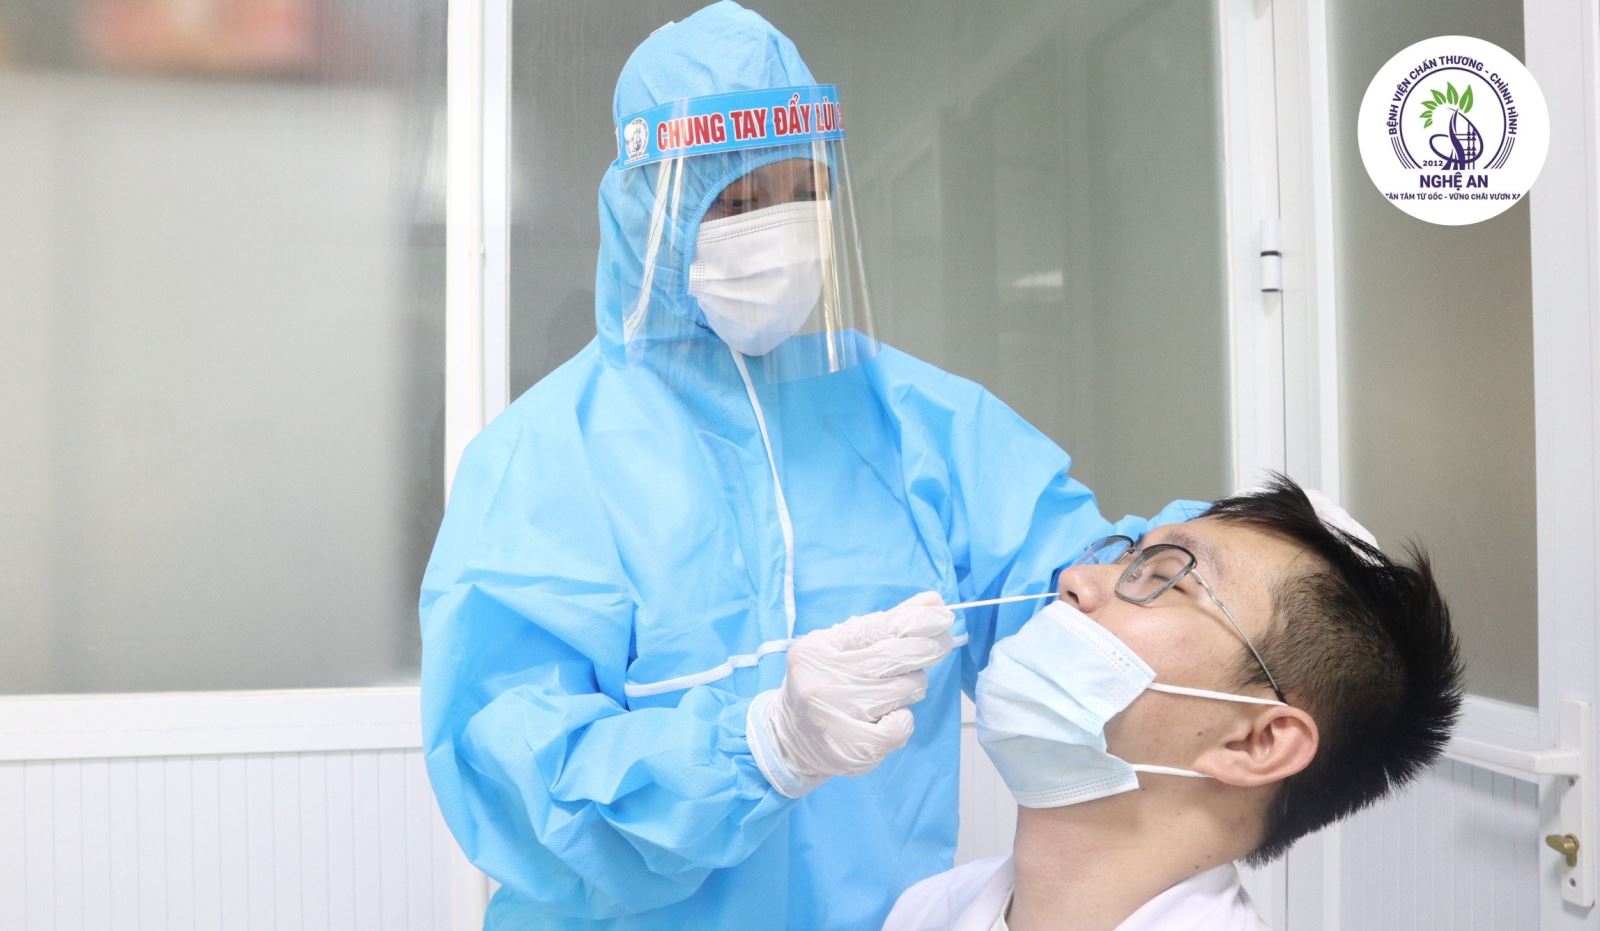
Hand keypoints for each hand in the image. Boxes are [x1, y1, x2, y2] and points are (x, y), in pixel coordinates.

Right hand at [748, 592, 954, 796]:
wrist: (792, 740)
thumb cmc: (826, 683)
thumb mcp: (841, 648)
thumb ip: (886, 624)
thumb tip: (933, 601)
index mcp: (816, 651)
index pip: (875, 628)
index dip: (914, 620)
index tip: (942, 615)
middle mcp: (822, 681)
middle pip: (893, 657)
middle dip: (926, 648)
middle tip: (940, 643)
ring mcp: (836, 717)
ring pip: (904, 689)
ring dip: (912, 685)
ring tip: (897, 689)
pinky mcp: (853, 748)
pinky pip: (901, 726)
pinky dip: (905, 718)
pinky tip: (891, 716)